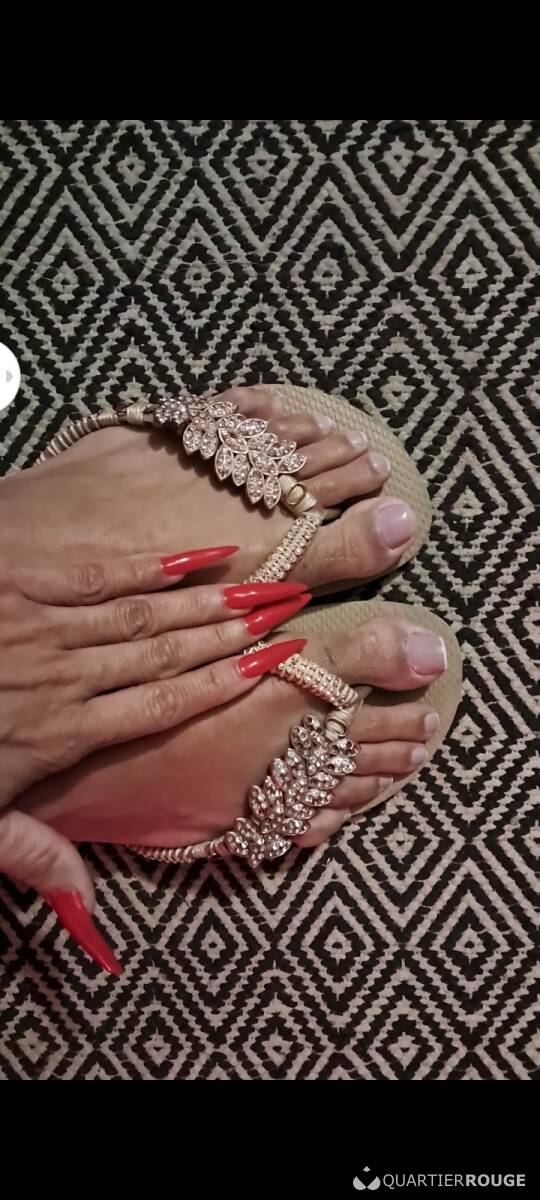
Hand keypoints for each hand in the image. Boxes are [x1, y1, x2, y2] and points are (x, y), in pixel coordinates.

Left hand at [0, 544, 307, 972]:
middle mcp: (68, 677)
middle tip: (287, 610)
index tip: (272, 664)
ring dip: (205, 599)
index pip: (160, 706)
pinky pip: (97, 572)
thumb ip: (31, 855)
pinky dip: (147, 563)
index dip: (221, 684)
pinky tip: (192, 554)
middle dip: (231, 632)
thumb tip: (88, 910)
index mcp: (63, 732)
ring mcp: (45, 626)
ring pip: (143, 614)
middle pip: (165, 654)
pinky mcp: (20, 583)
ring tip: (257, 584)